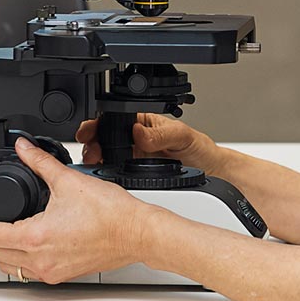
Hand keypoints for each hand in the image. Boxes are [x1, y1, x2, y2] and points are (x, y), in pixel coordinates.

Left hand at [0, 138, 161, 283]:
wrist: (137, 232)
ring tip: (0, 225)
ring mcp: (50, 271)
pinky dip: (19, 257)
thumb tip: (23, 148)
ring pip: (9, 265)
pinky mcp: (62, 274)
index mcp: (35, 238)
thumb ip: (39, 162)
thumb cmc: (111, 214)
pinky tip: (26, 239)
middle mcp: (40, 260)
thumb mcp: (68, 180)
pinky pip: (29, 271)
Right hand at [76, 113, 219, 170]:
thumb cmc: (198, 148)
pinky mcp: (133, 177)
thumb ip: (159, 134)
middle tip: (92, 154)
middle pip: (101, 141)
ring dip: (95, 164)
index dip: (95, 125)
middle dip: (91, 146)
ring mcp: (131, 160)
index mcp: (140, 123)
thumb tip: (138, 132)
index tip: (88, 132)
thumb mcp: (181, 136)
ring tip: (95, 167)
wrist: (212, 172)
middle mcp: (132, 141)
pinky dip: (105, 179)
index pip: (111, 119)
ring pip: (103, 160)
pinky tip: (104, 181)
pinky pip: (113, 177)